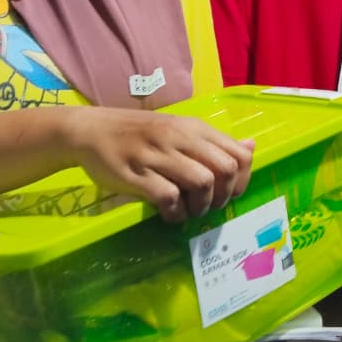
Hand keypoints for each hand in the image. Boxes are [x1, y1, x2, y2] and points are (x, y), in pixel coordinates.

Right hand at [59, 107, 253, 221]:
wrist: (91, 130)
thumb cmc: (140, 133)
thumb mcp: (180, 130)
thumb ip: (214, 142)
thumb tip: (251, 147)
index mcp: (193, 128)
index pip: (237, 153)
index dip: (242, 179)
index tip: (230, 192)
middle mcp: (179, 139)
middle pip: (224, 169)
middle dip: (224, 195)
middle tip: (211, 205)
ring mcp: (158, 156)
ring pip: (201, 182)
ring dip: (201, 205)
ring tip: (190, 211)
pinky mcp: (136, 175)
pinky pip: (169, 197)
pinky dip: (175, 212)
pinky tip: (169, 213)